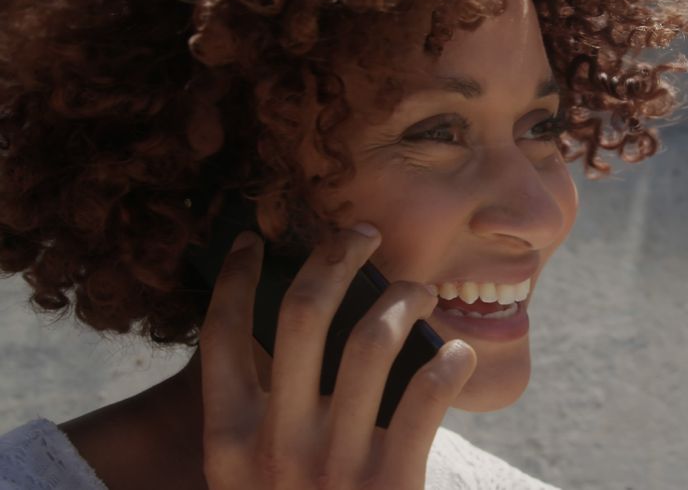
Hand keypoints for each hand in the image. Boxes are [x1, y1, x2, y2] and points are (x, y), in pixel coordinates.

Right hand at [198, 226, 476, 488]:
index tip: (257, 238)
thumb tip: (302, 327)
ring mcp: (334, 463)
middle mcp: (274, 443)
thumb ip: (262, 414)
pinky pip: (429, 394)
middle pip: (301, 312)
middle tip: (362, 232)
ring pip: (371, 339)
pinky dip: (449, 361)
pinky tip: (456, 352)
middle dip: (334, 256)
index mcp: (229, 439)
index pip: (220, 332)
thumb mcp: (252, 478)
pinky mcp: (392, 482)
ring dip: (401, 299)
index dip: (235, 274)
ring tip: (419, 290)